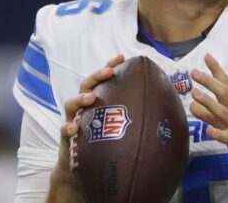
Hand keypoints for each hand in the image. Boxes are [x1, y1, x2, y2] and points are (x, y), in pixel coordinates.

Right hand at [50, 55, 124, 194]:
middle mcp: (83, 107)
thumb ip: (133, 117)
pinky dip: (68, 128)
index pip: (102, 80)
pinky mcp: (66, 138)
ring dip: (80, 98)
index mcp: (97, 102)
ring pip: (71, 103)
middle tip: (109, 72)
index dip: (110, 66)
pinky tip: (75, 128)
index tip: (122, 57)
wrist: (82, 170)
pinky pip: (64, 131)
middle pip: (86, 85)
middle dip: (97, 76)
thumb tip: (163, 109)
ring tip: (91, 98)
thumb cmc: (104, 145)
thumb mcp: (119, 129)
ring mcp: (73, 120)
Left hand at [189, 54, 227, 183]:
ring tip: (195, 94)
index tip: (206, 56)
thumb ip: (209, 115)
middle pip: (224, 93)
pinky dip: (218, 133)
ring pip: (223, 112)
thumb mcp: (226, 125)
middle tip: (194, 72)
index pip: (226, 84)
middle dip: (209, 82)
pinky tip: (208, 131)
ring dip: (209, 102)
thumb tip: (192, 105)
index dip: (216, 70)